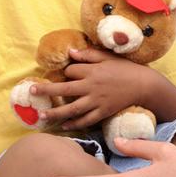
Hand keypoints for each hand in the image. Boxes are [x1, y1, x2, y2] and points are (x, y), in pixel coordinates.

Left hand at [30, 49, 155, 129]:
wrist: (144, 85)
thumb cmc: (126, 69)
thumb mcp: (108, 57)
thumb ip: (88, 54)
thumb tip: (70, 51)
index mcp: (92, 71)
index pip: (71, 71)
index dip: (65, 72)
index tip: (66, 73)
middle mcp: (91, 87)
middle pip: (64, 89)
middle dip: (46, 91)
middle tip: (31, 93)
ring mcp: (97, 101)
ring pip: (72, 109)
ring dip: (55, 113)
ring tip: (41, 116)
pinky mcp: (103, 112)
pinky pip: (86, 120)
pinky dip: (74, 124)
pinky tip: (64, 125)